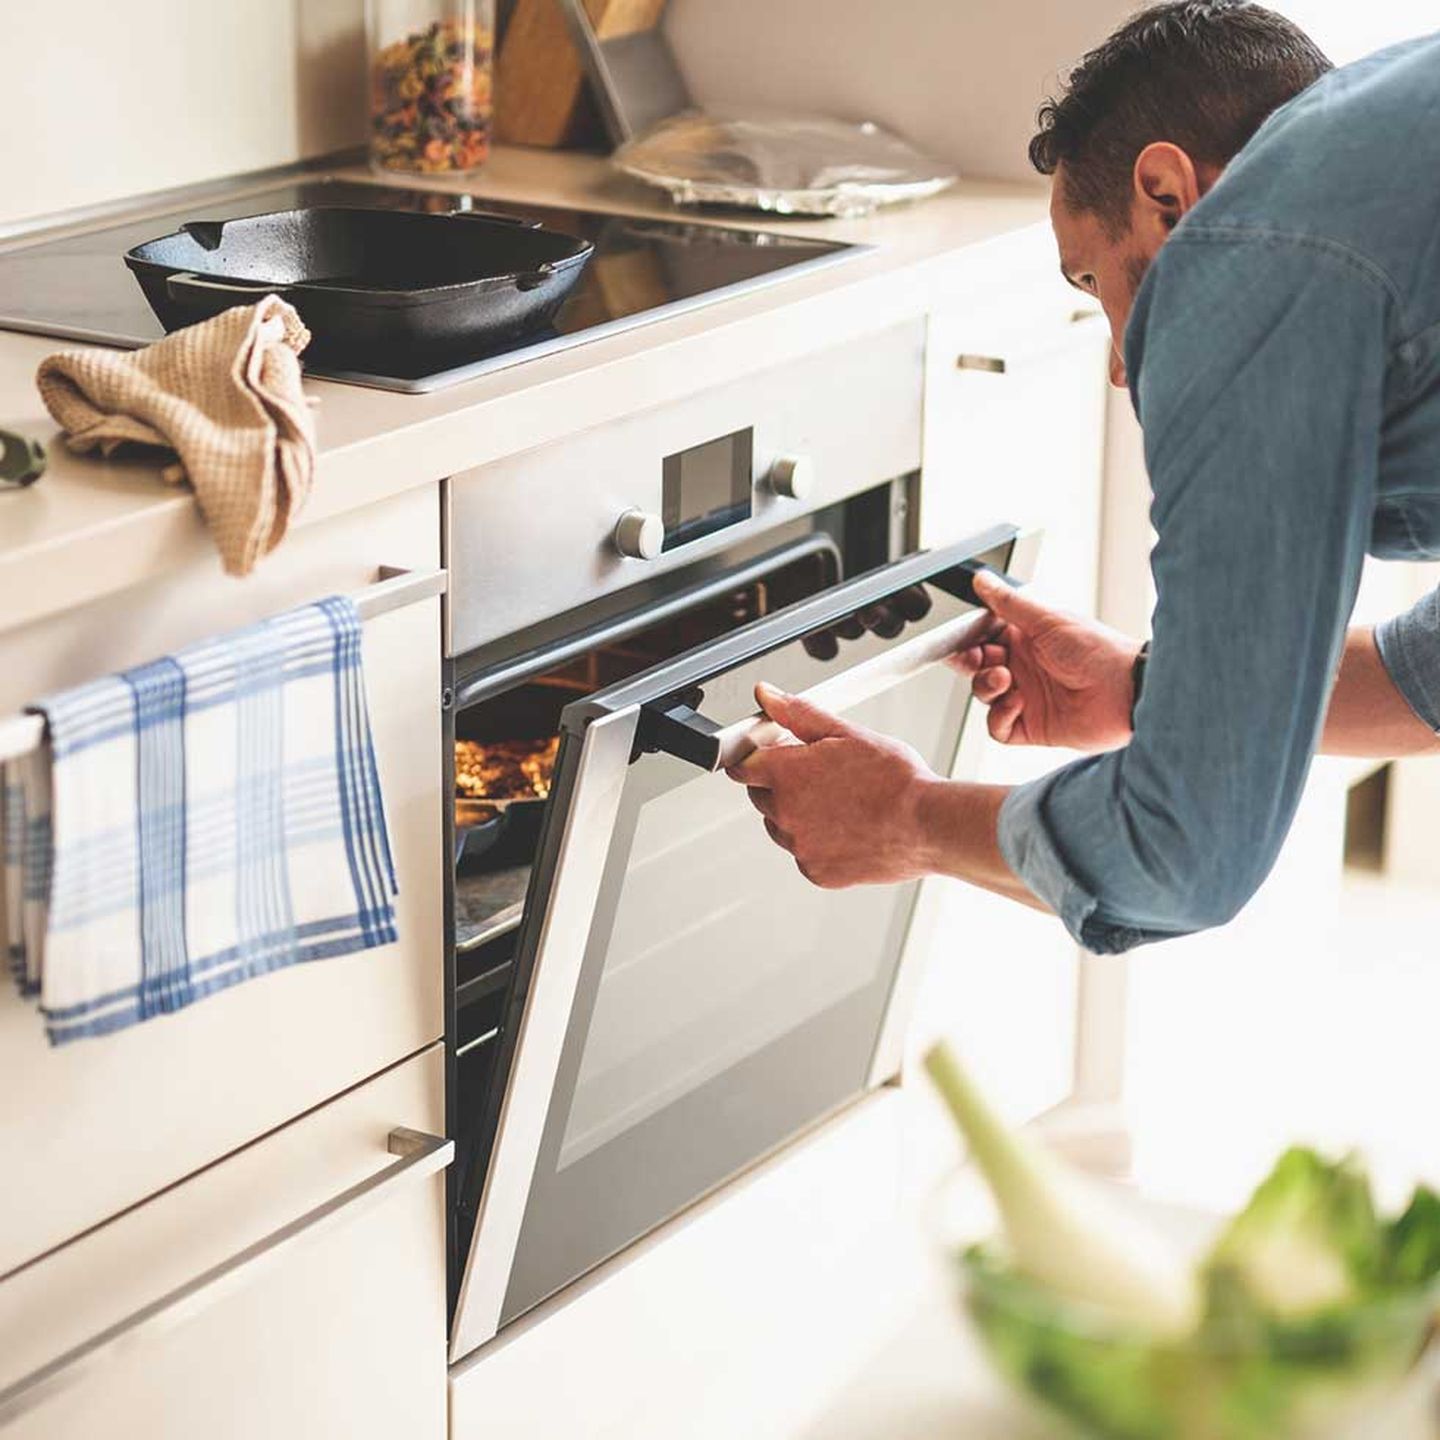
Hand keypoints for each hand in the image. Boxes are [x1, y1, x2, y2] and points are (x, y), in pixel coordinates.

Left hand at [726, 683, 939, 887]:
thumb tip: (767, 696)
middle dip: (782, 782)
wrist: (929, 823)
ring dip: (798, 813)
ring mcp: (800, 847)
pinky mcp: (817, 872)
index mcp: (786, 775)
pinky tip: (847, 825)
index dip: (755, 757)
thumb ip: (798, 713)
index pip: (741, 766)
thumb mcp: (845, 733)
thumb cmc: (896, 779)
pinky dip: (818, 841)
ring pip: (782, 826)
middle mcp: (786, 815)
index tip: (769, 754)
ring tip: (840, 800)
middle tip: (821, 773)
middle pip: (761, 796)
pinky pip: (804, 852)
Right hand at [950, 571, 1139, 749]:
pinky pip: (998, 727)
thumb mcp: (1047, 618)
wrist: (1127, 692)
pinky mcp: (1032, 726)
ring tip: (1005, 679)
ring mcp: (1027, 697)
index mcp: (1027, 638)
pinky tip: (1017, 703)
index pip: (984, 637)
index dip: (969, 638)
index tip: (962, 636)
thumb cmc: (1098, 650)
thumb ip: (1008, 601)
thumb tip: (982, 581)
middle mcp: (1025, 667)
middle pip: (978, 666)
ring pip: (984, 694)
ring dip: (986, 685)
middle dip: (970, 662)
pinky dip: (1000, 716)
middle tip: (978, 658)